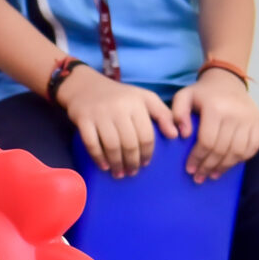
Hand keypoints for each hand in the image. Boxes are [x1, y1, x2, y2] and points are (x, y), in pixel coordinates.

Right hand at [57, 67, 179, 174]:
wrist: (85, 86)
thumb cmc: (119, 96)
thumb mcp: (144, 98)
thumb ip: (162, 114)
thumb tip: (175, 135)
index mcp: (137, 102)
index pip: (146, 134)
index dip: (147, 152)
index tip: (146, 163)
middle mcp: (119, 108)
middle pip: (129, 143)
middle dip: (132, 161)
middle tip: (133, 171)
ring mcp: (100, 114)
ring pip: (111, 145)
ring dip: (117, 163)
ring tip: (120, 173)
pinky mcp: (83, 119)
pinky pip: (92, 143)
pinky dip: (99, 158)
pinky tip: (105, 166)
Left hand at [170, 70, 258, 180]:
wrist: (227, 80)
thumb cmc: (203, 93)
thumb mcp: (184, 96)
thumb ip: (177, 113)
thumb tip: (183, 135)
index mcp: (215, 108)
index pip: (207, 141)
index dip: (197, 158)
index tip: (189, 169)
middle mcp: (235, 114)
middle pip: (222, 149)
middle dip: (208, 166)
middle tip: (199, 177)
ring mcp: (249, 119)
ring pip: (237, 152)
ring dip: (224, 167)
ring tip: (213, 175)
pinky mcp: (258, 123)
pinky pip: (252, 148)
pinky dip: (241, 159)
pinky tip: (229, 165)